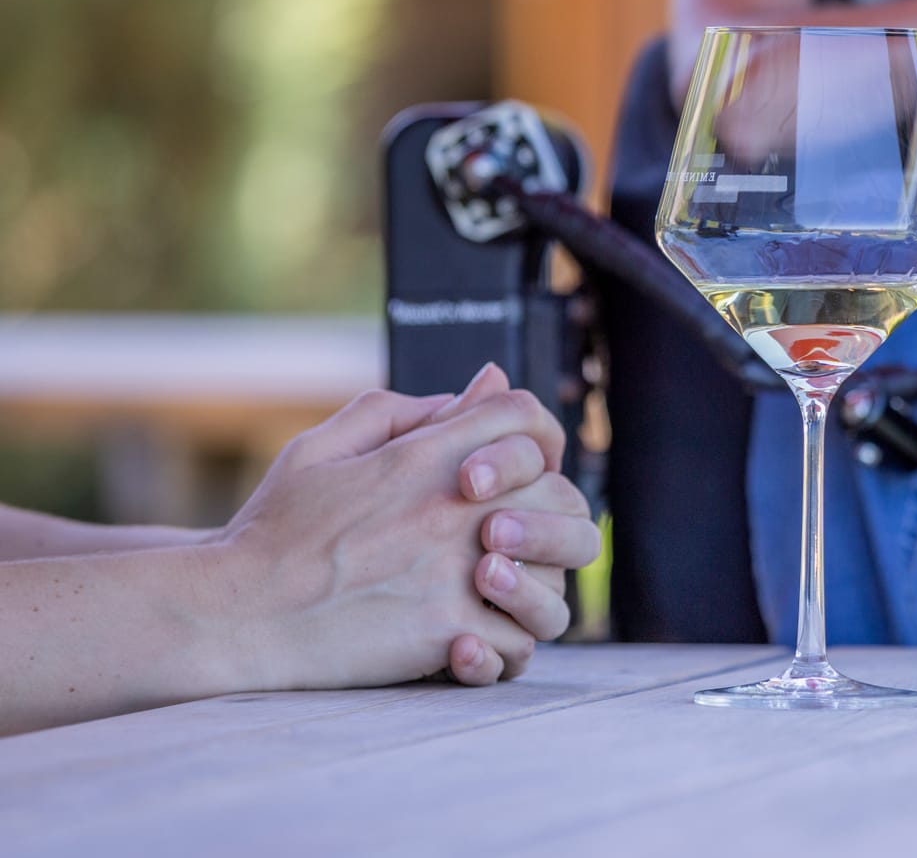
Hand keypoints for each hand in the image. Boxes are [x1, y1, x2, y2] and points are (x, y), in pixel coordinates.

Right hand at [214, 375, 576, 691]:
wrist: (232, 614)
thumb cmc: (272, 533)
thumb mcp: (320, 450)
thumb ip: (397, 411)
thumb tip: (472, 390)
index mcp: (425, 455)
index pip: (524, 417)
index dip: (532, 439)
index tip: (514, 474)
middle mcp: (453, 507)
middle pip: (560, 495)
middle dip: (552, 519)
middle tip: (518, 546)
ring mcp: (456, 571)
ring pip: (555, 580)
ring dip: (539, 591)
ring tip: (501, 602)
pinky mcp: (446, 631)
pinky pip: (519, 643)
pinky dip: (507, 649)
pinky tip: (474, 643)